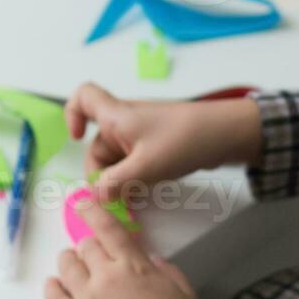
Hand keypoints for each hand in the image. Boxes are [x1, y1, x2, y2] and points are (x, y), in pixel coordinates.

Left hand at [44, 201, 202, 298]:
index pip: (107, 227)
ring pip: (66, 266)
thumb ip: (167, 271)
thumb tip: (151, 259)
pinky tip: (53, 286)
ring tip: (70, 265)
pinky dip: (52, 288)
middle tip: (90, 256)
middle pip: (85, 246)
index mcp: (133, 264)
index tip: (82, 203)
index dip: (92, 211)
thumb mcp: (184, 292)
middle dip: (87, 247)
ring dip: (68, 262)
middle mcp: (105, 275)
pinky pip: (54, 298)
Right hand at [66, 82, 261, 200]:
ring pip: (116, 159)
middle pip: (98, 145)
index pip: (83, 97)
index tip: (77, 139)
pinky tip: (144, 194)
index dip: (71, 114)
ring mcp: (141, 134)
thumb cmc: (183, 141)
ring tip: (134, 201)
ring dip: (120, 181)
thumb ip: (115, 184)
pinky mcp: (156, 145)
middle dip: (102, 173)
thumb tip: (94, 196)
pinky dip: (134, 179)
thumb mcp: (145, 167)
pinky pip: (134, 162)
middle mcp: (124, 122)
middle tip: (116, 199)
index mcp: (116, 116)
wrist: (226, 135)